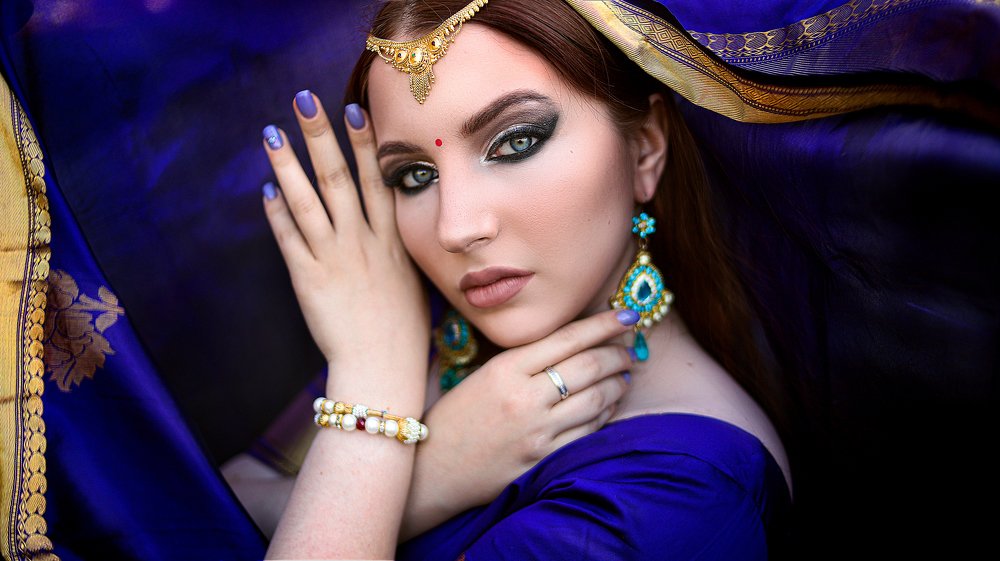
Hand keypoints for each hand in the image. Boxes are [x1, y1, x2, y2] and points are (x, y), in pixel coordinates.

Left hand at [261, 94, 428, 380]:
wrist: (383, 372)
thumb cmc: (403, 334)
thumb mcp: (413, 284)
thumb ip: (399, 252)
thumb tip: (391, 229)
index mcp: (392, 242)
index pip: (379, 181)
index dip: (366, 145)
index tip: (354, 110)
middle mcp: (363, 243)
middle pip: (339, 179)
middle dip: (320, 136)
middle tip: (304, 100)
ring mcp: (335, 260)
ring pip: (308, 202)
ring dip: (287, 165)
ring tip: (272, 134)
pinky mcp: (309, 280)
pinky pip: (288, 240)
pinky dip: (277, 214)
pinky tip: (265, 191)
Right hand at [401, 309, 637, 538]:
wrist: (433, 471)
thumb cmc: (458, 418)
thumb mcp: (484, 375)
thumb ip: (526, 359)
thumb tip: (577, 342)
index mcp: (505, 369)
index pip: (567, 338)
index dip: (603, 324)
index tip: (627, 316)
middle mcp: (524, 398)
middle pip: (588, 366)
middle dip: (618, 353)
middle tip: (631, 348)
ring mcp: (536, 432)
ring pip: (596, 400)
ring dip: (619, 383)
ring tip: (626, 374)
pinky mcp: (543, 460)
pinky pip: (588, 433)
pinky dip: (606, 415)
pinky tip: (610, 406)